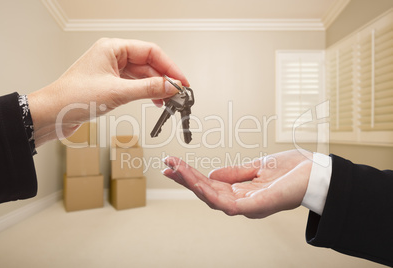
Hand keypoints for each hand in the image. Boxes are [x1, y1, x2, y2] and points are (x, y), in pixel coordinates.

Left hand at [28, 38, 188, 146]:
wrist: (52, 114)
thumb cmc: (73, 97)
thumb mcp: (117, 92)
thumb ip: (148, 89)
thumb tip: (170, 86)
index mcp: (112, 48)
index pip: (150, 52)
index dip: (169, 67)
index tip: (181, 81)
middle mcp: (113, 57)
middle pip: (148, 64)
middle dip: (164, 78)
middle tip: (178, 93)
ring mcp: (111, 71)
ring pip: (142, 76)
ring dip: (156, 87)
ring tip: (169, 100)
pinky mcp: (110, 85)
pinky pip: (134, 85)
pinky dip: (146, 93)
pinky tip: (155, 101)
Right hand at [162, 150, 312, 218]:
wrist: (318, 173)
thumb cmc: (293, 171)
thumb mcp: (257, 167)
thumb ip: (235, 172)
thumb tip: (212, 174)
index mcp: (241, 192)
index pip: (210, 185)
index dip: (191, 175)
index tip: (174, 164)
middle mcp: (242, 202)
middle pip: (206, 192)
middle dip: (185, 179)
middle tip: (167, 165)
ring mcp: (248, 206)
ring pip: (212, 198)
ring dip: (192, 184)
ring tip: (175, 170)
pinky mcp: (255, 207)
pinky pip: (227, 204)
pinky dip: (210, 194)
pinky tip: (197, 184)